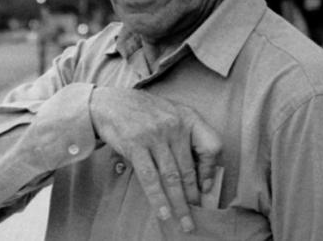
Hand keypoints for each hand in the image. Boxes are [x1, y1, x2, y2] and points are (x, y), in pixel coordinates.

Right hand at [89, 86, 221, 232]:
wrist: (111, 102)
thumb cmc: (144, 112)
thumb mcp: (172, 113)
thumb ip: (187, 136)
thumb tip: (201, 172)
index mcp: (188, 117)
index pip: (211, 145)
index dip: (211, 169)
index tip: (206, 186)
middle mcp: (174, 125)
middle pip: (189, 168)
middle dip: (193, 196)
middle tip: (196, 214)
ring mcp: (154, 136)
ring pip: (172, 177)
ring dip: (179, 203)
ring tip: (184, 220)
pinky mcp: (136, 145)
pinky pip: (150, 178)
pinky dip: (158, 198)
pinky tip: (164, 212)